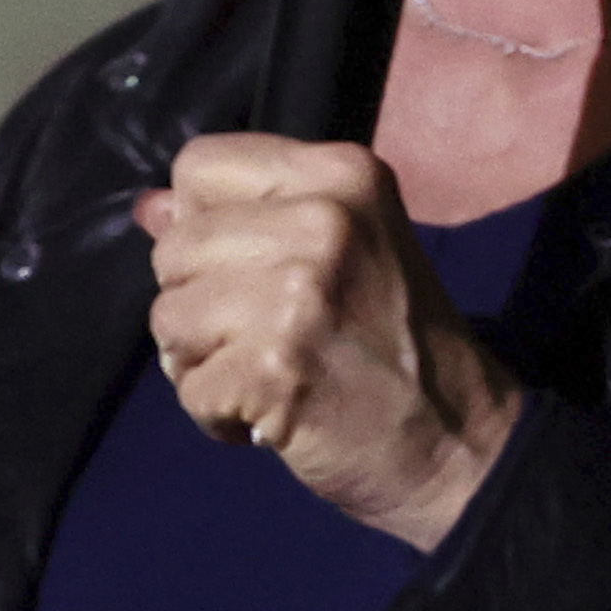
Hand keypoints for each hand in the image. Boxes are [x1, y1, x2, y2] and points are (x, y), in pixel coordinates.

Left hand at [134, 137, 521, 549]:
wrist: (461, 444)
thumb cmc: (396, 346)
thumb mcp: (344, 249)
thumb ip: (248, 219)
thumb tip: (149, 208)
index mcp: (340, 174)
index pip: (198, 166)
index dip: (205, 226)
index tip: (254, 270)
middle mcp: (322, 221)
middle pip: (173, 248)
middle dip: (201, 304)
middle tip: (272, 336)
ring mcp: (297, 295)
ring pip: (168, 319)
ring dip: (204, 363)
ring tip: (272, 375)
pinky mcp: (275, 369)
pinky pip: (188, 388)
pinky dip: (218, 416)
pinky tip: (274, 416)